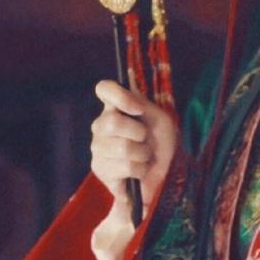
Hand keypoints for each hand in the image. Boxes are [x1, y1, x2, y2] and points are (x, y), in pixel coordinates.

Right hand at [90, 80, 176, 213]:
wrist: (161, 173)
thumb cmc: (159, 141)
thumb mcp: (160, 120)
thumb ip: (144, 104)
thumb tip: (131, 86)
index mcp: (115, 107)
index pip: (104, 88)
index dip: (120, 96)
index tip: (139, 109)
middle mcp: (101, 124)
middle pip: (113, 122)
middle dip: (139, 133)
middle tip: (145, 139)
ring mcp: (97, 147)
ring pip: (122, 148)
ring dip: (143, 154)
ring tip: (143, 156)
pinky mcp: (99, 169)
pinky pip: (125, 167)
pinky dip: (141, 169)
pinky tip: (138, 170)